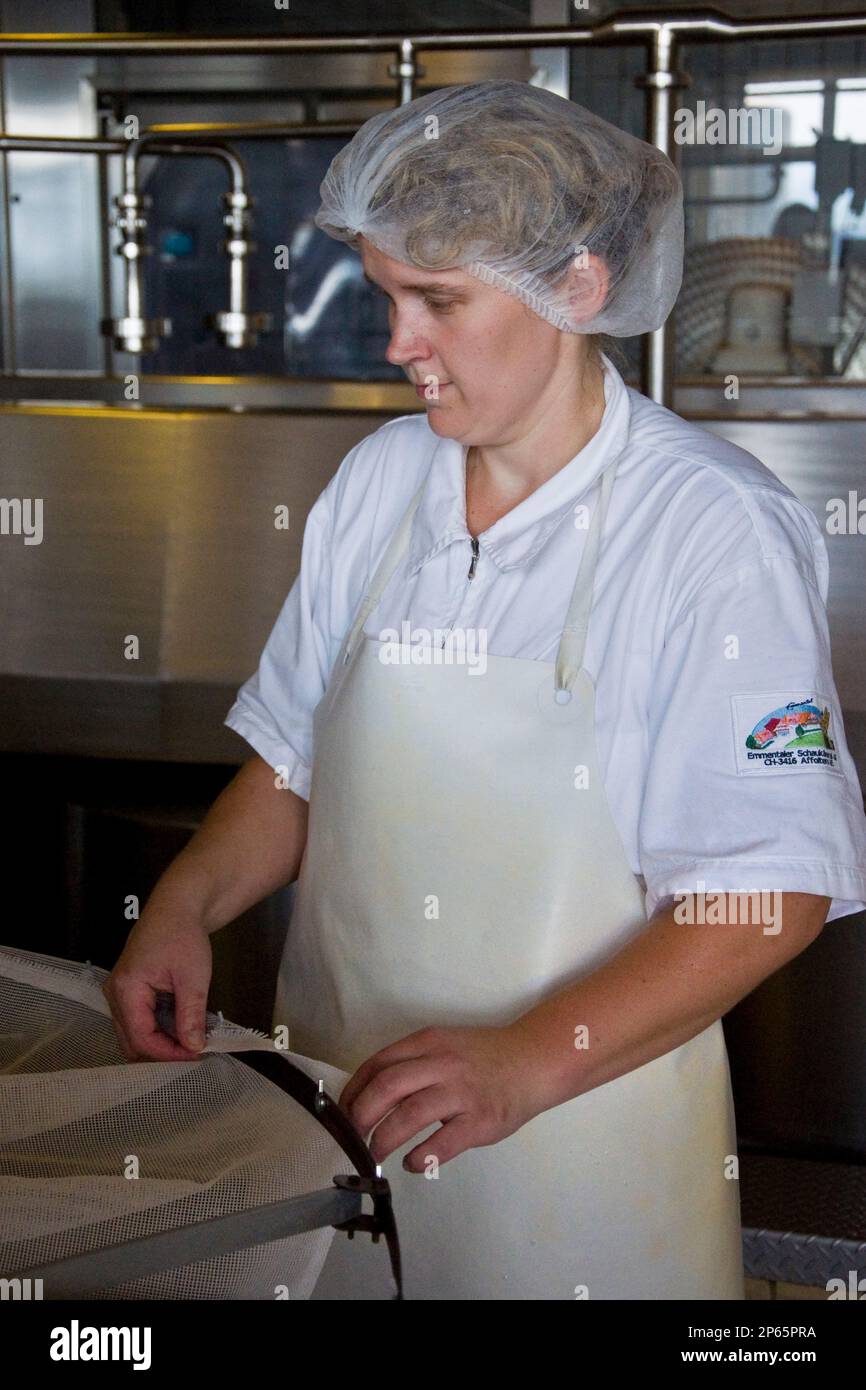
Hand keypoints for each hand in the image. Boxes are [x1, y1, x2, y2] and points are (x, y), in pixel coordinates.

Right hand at [102, 915, 212, 1061]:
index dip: (168, 1053)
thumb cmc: (183, 935)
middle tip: (193, 1052)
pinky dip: (156, 1031)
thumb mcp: (193, 977)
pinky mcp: (126, 992)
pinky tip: (179, 1028)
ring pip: (132, 1035)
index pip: (141, 1038)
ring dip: (159, 1044)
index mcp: (126, 989)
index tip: (196, 1054)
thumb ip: (191, 1014)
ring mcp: (117, 994)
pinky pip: (136, 1022)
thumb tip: (194, 1047)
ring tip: (188, 1041)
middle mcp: (114, 994)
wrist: (176, 908)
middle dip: (162, 1053)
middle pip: (131, 1042)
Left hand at [338, 1023, 546, 1172]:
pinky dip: (421, 1156)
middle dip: (361, 1116)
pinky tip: (411, 1163)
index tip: (342, 1112)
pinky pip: (443, 1143)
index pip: (378, 1064)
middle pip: (387, 1087)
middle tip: (353, 1137)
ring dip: (384, 1139)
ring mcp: (462, 1093)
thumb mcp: (444, 1046)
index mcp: (428, 1043)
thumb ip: (412, 1064)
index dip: (354, 1091)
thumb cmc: (483, 1058)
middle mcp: (442, 1064)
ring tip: (375, 1154)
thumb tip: (369, 1097)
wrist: (533, 1062)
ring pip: (410, 1115)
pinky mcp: (480, 1121)